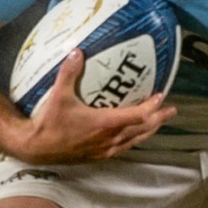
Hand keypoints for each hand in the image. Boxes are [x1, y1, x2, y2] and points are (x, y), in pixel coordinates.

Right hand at [12, 51, 175, 163]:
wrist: (36, 149)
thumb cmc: (49, 122)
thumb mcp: (59, 95)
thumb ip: (69, 73)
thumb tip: (77, 51)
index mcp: (105, 123)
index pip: (138, 115)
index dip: (152, 107)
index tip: (162, 96)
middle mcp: (110, 138)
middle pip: (143, 129)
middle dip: (159, 119)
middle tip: (171, 110)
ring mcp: (106, 150)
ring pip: (136, 140)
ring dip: (150, 130)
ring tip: (159, 122)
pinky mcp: (100, 156)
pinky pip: (125, 147)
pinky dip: (135, 139)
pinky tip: (136, 135)